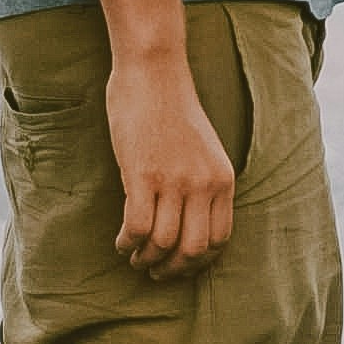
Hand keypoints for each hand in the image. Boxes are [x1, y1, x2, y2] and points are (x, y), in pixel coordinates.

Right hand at [106, 53, 233, 280]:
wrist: (153, 72)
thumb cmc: (172, 106)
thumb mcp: (205, 148)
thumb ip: (203, 181)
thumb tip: (188, 220)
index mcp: (222, 179)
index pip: (220, 239)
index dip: (198, 261)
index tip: (180, 265)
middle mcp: (203, 184)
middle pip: (193, 249)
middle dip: (172, 269)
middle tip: (155, 271)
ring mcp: (173, 180)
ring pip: (163, 243)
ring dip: (146, 259)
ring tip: (134, 257)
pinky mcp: (142, 175)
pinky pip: (137, 226)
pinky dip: (128, 242)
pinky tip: (121, 241)